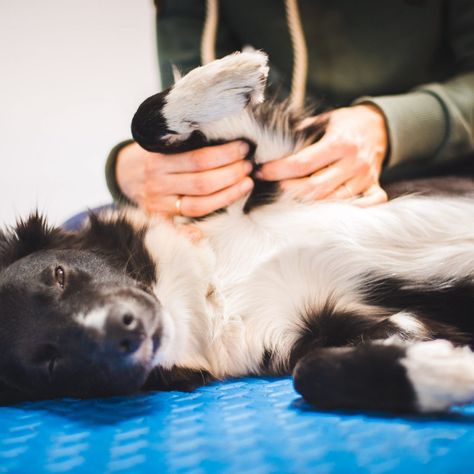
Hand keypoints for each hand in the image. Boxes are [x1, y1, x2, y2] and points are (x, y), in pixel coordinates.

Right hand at [116, 141, 253, 216]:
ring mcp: (159, 204)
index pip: (198, 159)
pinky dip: (201, 227)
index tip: (243, 147)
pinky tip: (225, 215)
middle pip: (202, 183)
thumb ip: (184, 141)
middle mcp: (157, 183)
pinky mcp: (161, 219)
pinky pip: (184, 226)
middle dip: (231, 174)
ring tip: (247, 182)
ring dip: (228, 194)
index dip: (225, 155)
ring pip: (200, 204)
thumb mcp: (161, 142)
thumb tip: (223, 135)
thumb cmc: (152, 155)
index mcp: (157, 160)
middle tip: (249, 166)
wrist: (124, 174)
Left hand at [256, 104, 388, 206]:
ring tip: (290, 198)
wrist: (379, 124)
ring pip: (333, 201)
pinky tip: (327, 210)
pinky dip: (349, 210)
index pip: (302, 163)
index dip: (278, 170)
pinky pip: (367, 205)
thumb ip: (301, 133)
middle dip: (288, 190)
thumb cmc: (346, 123)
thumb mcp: (325, 119)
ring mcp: (365, 178)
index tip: (261, 171)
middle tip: (272, 187)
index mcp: (340, 142)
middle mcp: (354, 163)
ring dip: (309, 203)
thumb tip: (270, 144)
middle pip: (315, 187)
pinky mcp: (374, 187)